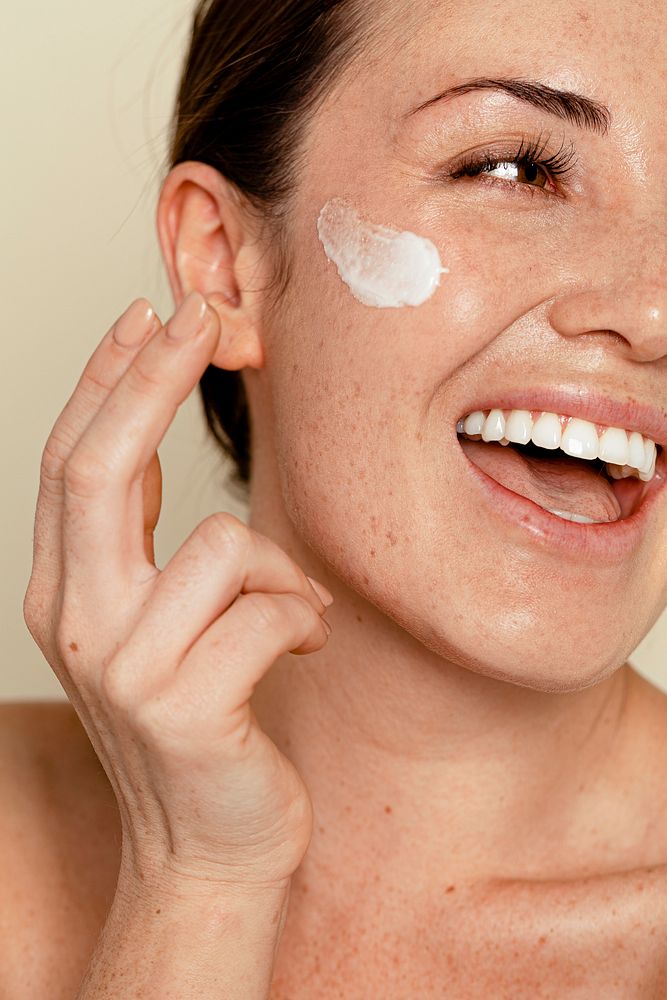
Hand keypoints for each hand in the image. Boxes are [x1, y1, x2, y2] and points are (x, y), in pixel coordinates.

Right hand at [23, 292, 332, 893]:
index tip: (151, 313)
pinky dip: (301, 619)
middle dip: (153, 378)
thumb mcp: (154, 622)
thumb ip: (147, 537)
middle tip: (201, 312)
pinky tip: (299, 649)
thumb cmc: (200, 721)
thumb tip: (155, 429)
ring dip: (278, 570)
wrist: (209, 849)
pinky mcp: (184, 707)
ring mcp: (123, 667)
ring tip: (289, 615)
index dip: (109, 380)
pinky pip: (269, 613)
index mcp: (68, 592)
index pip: (74, 461)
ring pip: (220, 546)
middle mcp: (77, 621)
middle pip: (100, 469)